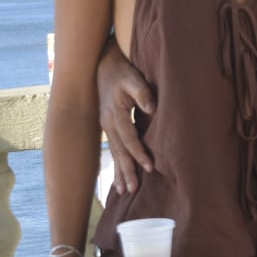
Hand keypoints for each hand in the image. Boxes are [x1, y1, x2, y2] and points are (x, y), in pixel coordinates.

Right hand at [96, 39, 155, 192]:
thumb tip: (151, 108)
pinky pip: (114, 149)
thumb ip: (143, 93)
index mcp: (115, 115)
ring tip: (124, 191)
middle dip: (126, 171)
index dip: (139, 154)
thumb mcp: (134, 78)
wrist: (105, 66)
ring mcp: (106, 127)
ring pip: (115, 153)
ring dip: (120, 172)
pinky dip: (117, 163)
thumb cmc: (123, 72)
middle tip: (132, 190)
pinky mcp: (109, 127)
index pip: (130, 139)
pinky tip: (118, 177)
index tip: (150, 167)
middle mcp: (108, 124)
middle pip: (119, 152)